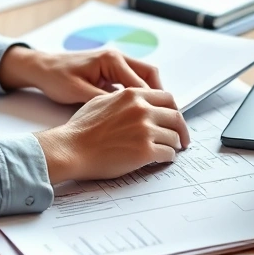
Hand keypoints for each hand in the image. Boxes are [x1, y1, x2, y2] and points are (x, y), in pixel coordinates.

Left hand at [0, 47, 162, 103]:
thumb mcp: (79, 93)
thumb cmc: (56, 78)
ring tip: (156, 116)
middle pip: (149, 74)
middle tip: (166, 117)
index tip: (162, 119)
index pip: (142, 82)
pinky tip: (138, 111)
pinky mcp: (110, 70)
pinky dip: (138, 95)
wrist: (40, 67)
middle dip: (159, 96)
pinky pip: (131, 81)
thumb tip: (127, 114)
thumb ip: (104, 101)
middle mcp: (117, 57)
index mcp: (111, 60)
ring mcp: (114, 62)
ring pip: (143, 77)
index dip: (153, 102)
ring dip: (150, 95)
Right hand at [34, 88, 189, 182]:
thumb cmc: (80, 128)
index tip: (174, 119)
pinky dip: (168, 157)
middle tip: (183, 138)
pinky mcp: (145, 151)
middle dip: (182, 129)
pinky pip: (168, 153)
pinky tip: (162, 159)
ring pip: (173, 136)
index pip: (167, 98)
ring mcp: (145, 130)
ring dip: (174, 144)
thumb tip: (138, 102)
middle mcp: (142, 110)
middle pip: (175, 117)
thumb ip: (124, 98)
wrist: (70, 148)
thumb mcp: (102, 100)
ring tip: (171, 149)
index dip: (174, 110)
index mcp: (133, 95)